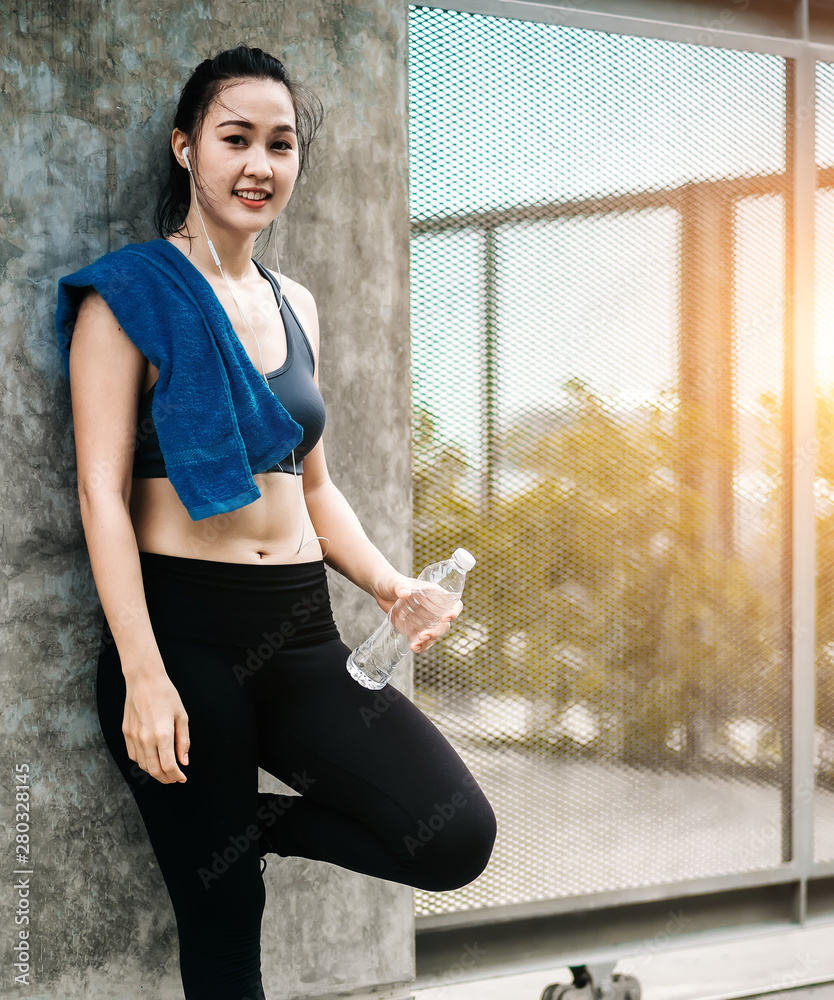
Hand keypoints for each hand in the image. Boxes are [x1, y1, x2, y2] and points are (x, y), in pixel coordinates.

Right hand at [123, 668, 189, 783]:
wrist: (144, 680)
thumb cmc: (166, 694)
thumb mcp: (182, 716)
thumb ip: (183, 741)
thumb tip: (184, 761)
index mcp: (162, 734)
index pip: (168, 765)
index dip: (176, 776)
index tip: (182, 778)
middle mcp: (146, 738)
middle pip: (154, 770)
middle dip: (165, 778)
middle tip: (174, 779)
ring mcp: (133, 737)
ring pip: (142, 765)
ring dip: (154, 772)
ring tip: (164, 771)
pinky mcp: (126, 733)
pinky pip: (133, 755)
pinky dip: (142, 762)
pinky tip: (150, 759)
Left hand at [371, 570, 463, 653]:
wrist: (381, 591)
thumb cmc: (392, 582)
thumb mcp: (395, 582)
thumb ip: (400, 586)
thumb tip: (404, 593)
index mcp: (435, 595)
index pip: (455, 604)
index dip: (454, 612)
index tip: (445, 618)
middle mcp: (434, 610)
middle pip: (445, 625)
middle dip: (437, 632)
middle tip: (423, 635)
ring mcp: (426, 621)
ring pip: (435, 635)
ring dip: (428, 642)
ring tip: (415, 644)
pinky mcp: (415, 630)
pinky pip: (423, 641)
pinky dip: (421, 647)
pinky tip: (413, 648)